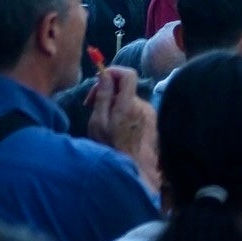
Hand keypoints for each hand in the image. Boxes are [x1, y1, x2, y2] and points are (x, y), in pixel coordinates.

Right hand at [86, 64, 159, 189]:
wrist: (133, 169)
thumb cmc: (111, 148)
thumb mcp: (98, 123)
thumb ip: (103, 97)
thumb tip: (105, 75)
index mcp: (128, 104)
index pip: (128, 74)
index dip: (114, 71)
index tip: (100, 79)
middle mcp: (141, 105)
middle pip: (125, 86)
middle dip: (107, 90)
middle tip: (90, 103)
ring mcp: (148, 113)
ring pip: (128, 98)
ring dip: (114, 102)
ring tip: (102, 118)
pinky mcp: (150, 120)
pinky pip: (134, 108)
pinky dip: (123, 111)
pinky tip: (114, 126)